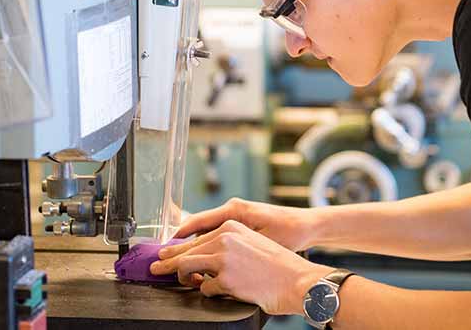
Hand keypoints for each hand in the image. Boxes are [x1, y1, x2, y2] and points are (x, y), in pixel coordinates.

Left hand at [151, 219, 331, 314]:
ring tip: (188, 283)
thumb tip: (200, 258)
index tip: (165, 253)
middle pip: (185, 251)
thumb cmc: (277, 266)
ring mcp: (224, 258)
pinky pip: (204, 289)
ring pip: (186, 268)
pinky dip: (210, 292)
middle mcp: (225, 238)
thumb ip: (227, 245)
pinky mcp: (225, 279)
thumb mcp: (251, 244)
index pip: (196, 237)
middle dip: (167, 262)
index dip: (177, 248)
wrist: (297, 280)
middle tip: (155, 268)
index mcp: (231, 226)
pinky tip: (220, 291)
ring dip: (184, 278)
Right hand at [176, 197, 317, 251]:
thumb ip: (236, 246)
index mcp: (234, 211)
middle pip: (198, 227)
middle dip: (181, 243)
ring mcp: (236, 216)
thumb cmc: (289, 232)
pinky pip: (216, 232)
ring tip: (177, 260)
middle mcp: (232, 210)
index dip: (180, 235)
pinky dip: (205, 243)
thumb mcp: (261, 240)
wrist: (306, 226)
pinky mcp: (240, 222)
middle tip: (163, 257)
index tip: (166, 248)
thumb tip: (211, 258)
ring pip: (206, 231)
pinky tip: (200, 257)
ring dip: (192, 244)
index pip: (199, 221)